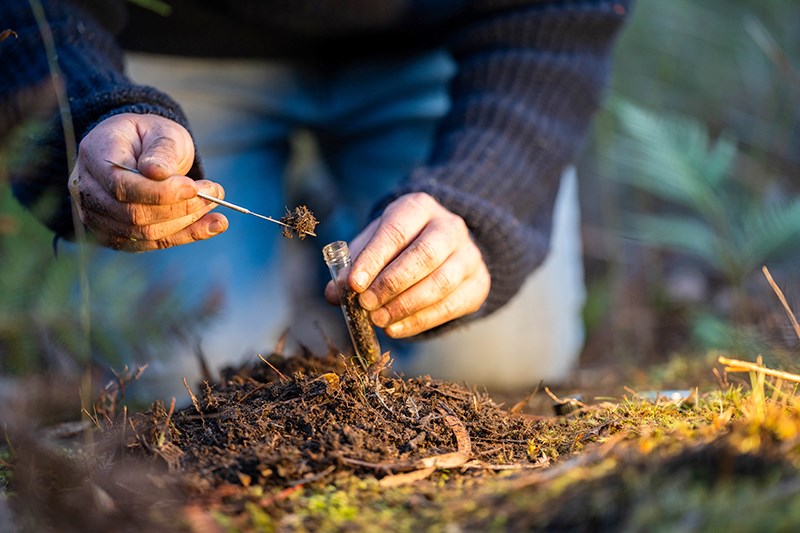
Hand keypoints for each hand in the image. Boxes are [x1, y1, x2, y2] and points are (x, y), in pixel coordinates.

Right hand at [67, 113, 227, 250]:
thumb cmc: (151, 137)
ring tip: (216, 206)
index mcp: (95, 155)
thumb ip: (161, 150)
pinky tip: (214, 225)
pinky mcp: (117, 235)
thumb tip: (158, 173)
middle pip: (132, 214)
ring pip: (143, 233)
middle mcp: (87, 190)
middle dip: (179, 208)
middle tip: (215, 193)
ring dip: (186, 223)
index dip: (159, 192)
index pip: (121, 185)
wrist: (140, 151)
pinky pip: (152, 243)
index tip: (193, 187)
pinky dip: (186, 235)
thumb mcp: (161, 131)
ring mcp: (98, 216)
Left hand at [325, 192, 490, 337]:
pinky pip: (451, 306)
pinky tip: (396, 329)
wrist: (446, 248)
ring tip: (378, 320)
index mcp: (419, 207)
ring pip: (441, 282)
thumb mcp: (374, 244)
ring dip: (405, 306)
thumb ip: (353, 264)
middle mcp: (450, 227)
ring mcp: (469, 255)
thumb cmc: (400, 245)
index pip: (396, 231)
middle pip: (424, 255)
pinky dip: (420, 321)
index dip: (373, 259)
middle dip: (391, 284)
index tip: (352, 285)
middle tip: (365, 305)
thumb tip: (334, 293)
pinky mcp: (478, 283)